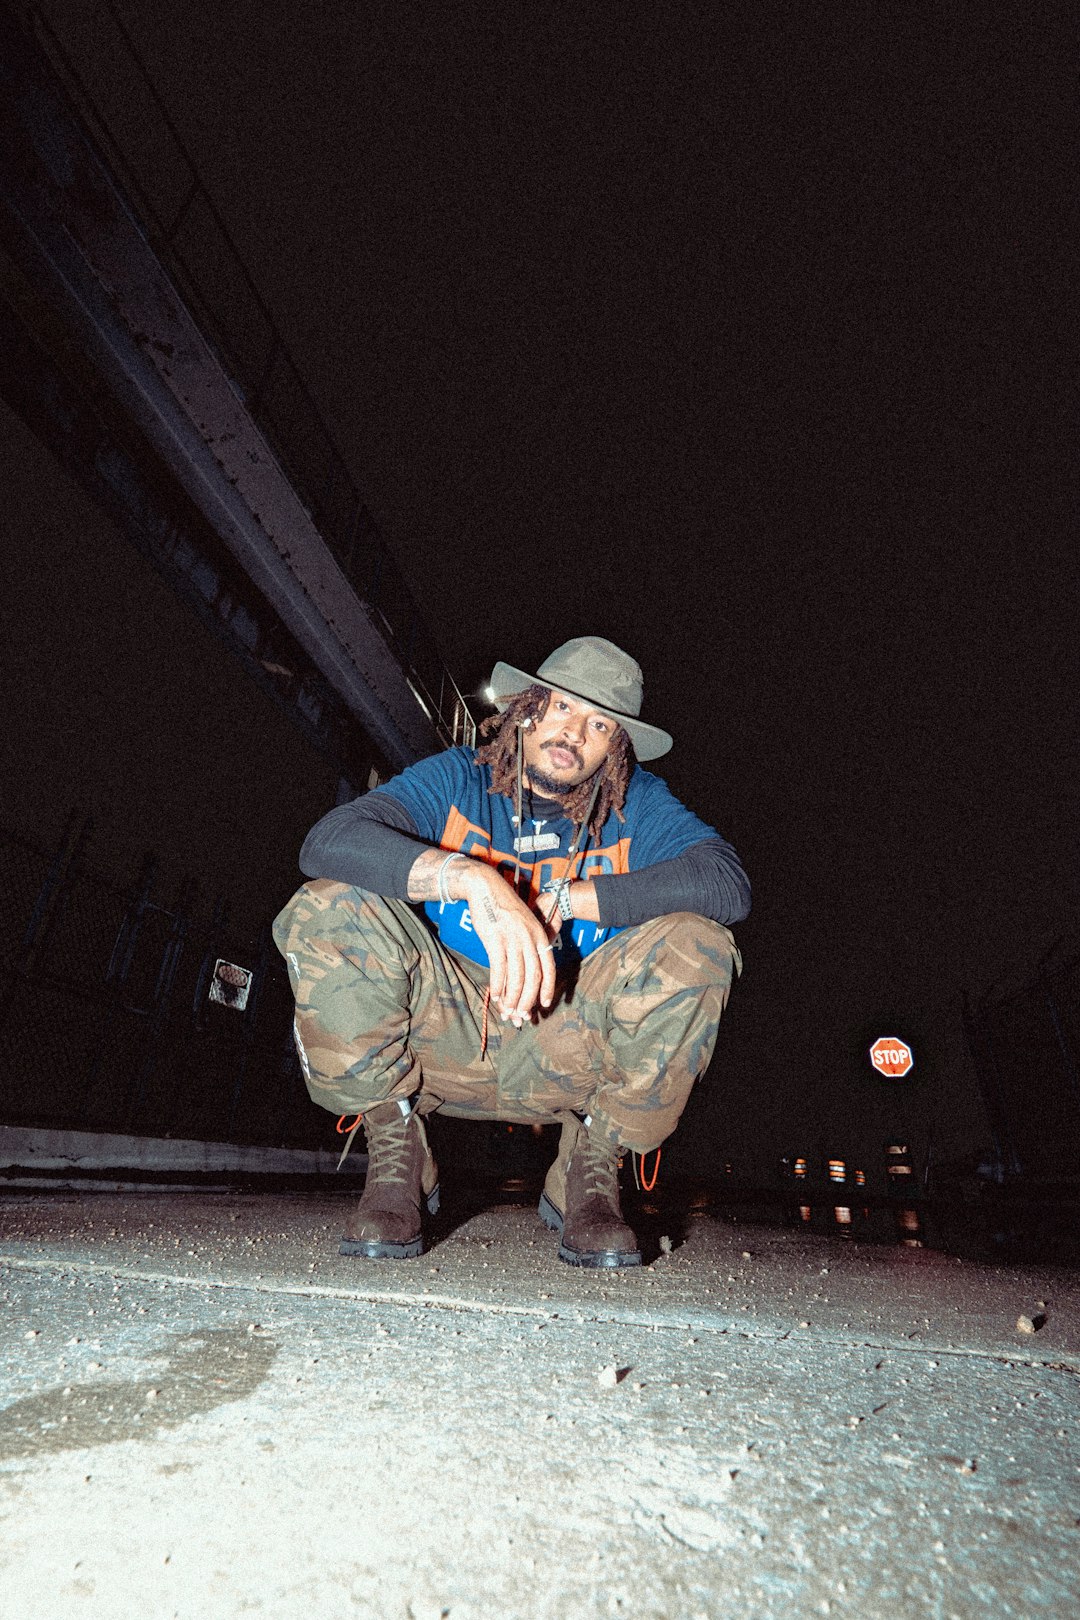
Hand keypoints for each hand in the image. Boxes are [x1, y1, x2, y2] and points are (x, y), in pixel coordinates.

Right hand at [458, 864, 558, 1024]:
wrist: (487, 887)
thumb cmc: (504, 909)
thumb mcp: (524, 924)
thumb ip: (528, 945)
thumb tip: (526, 972)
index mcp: (540, 935)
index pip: (549, 968)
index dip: (548, 989)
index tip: (544, 1005)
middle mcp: (529, 939)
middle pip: (533, 977)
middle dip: (527, 1001)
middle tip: (521, 1017)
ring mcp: (513, 939)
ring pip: (516, 977)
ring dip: (512, 998)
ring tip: (506, 1012)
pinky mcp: (495, 939)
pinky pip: (499, 968)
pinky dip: (498, 986)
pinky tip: (495, 997)